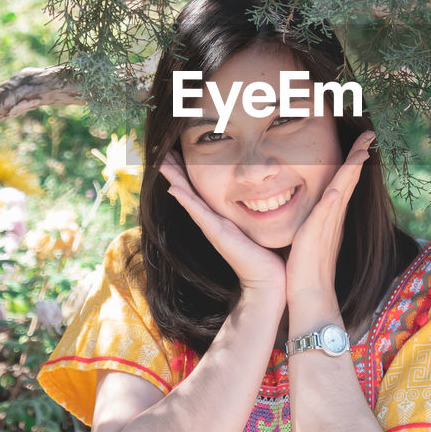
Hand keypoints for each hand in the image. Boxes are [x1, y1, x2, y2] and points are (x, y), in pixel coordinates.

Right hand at [158, 152, 286, 297]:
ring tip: (161, 162)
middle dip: (174, 169)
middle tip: (161, 151)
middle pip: (187, 189)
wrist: (268, 280)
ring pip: (188, 197)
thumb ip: (260, 210)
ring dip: (174, 178)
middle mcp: (212, 220)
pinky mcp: (216, 233)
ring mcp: (211, 227)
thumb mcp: (260, 225)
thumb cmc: (269, 254)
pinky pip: (198, 211)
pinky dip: (185, 198)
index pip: (200, 187)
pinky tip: (173, 187)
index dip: (187, 170)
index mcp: (221, 216)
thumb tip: (269, 195)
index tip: (176, 152)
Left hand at [285, 131, 374, 304]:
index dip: (353, 161)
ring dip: (351, 170)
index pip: (344, 182)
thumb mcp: (309, 236)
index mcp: (332, 215)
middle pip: (349, 180)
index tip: (362, 141)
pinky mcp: (315, 236)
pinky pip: (325, 214)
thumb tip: (315, 206)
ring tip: (362, 149)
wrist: (309, 295)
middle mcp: (333, 217)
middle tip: (369, 134)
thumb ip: (314, 219)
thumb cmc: (305, 268)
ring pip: (342, 191)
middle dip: (359, 155)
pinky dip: (332, 199)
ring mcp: (327, 226)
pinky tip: (335, 187)